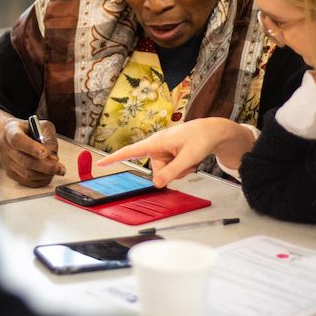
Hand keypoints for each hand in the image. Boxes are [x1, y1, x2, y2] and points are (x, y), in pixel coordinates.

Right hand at [0, 112, 64, 186]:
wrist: (14, 137)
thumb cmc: (30, 130)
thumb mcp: (42, 126)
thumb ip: (49, 139)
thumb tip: (53, 158)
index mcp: (11, 131)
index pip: (18, 140)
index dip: (31, 147)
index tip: (44, 153)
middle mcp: (5, 147)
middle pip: (24, 160)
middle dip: (45, 166)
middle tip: (60, 168)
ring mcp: (6, 162)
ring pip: (26, 174)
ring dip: (45, 174)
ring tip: (57, 170)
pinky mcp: (10, 173)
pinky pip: (27, 181)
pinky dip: (40, 180)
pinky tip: (49, 175)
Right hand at [97, 118, 256, 186]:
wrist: (214, 131)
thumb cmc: (201, 138)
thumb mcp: (188, 158)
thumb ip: (172, 172)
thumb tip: (157, 184)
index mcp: (156, 142)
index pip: (131, 152)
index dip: (114, 158)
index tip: (101, 163)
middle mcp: (157, 146)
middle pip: (156, 169)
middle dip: (172, 171)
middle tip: (188, 161)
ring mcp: (164, 150)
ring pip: (165, 171)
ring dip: (179, 169)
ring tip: (190, 157)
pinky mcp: (170, 154)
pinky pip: (172, 169)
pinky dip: (182, 167)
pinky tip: (190, 157)